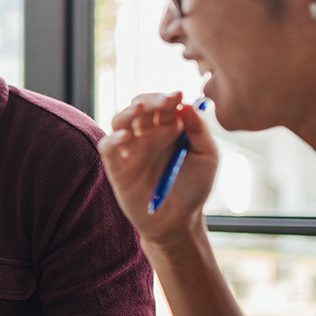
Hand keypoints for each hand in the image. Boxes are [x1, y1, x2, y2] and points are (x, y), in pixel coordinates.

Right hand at [96, 91, 217, 245]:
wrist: (179, 221)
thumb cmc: (194, 187)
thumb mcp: (207, 157)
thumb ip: (199, 130)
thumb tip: (187, 104)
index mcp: (169, 129)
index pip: (163, 104)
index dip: (168, 97)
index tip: (179, 94)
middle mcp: (147, 135)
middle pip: (139, 107)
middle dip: (150, 99)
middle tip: (164, 100)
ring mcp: (131, 150)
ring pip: (119, 121)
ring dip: (127, 111)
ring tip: (139, 108)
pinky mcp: (117, 168)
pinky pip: (107, 148)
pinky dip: (112, 139)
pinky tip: (124, 137)